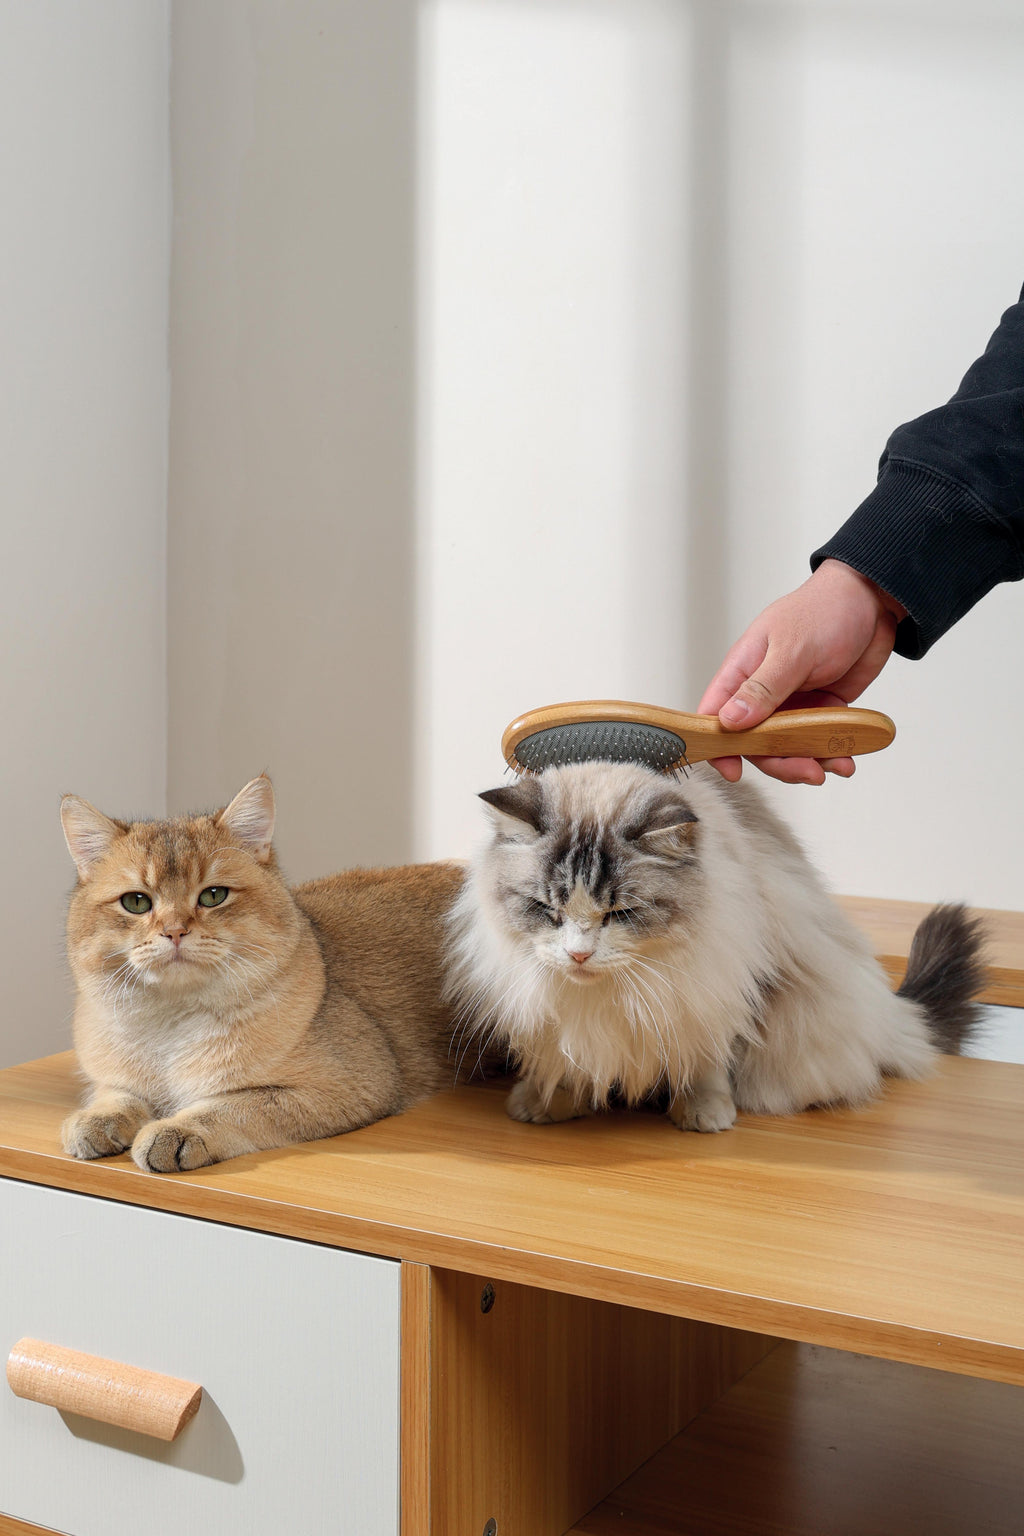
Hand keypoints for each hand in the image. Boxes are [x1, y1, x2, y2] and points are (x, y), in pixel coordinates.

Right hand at [698, 559, 905, 783]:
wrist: (874, 600)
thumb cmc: (826, 610)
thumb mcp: (792, 649)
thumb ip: (763, 688)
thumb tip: (729, 720)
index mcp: (744, 671)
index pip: (716, 715)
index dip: (719, 746)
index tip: (733, 770)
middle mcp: (763, 692)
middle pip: (756, 742)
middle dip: (780, 761)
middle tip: (808, 770)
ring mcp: (792, 703)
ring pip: (788, 747)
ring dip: (809, 762)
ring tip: (835, 766)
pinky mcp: (820, 709)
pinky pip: (818, 741)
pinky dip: (831, 753)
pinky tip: (846, 759)